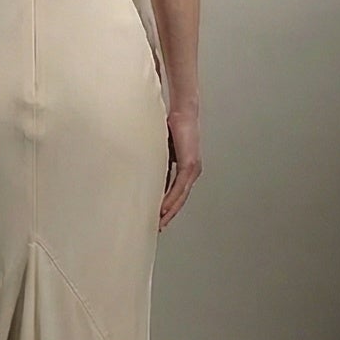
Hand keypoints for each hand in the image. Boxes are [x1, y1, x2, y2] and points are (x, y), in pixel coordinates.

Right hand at [158, 103, 200, 230]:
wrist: (183, 111)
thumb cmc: (172, 127)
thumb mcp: (162, 150)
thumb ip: (158, 164)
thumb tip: (146, 175)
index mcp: (186, 169)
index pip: (177, 193)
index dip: (168, 206)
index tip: (158, 217)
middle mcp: (192, 172)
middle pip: (180, 199)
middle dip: (169, 214)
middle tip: (159, 228)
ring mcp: (192, 169)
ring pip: (181, 196)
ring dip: (170, 211)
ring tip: (160, 222)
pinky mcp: (189, 164)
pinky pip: (179, 187)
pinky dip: (171, 199)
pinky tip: (163, 208)